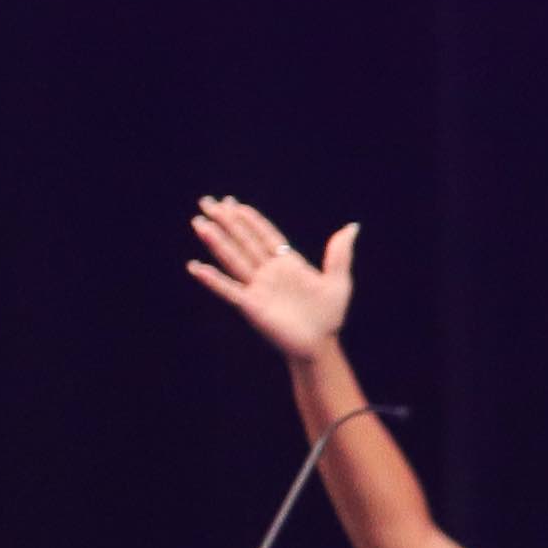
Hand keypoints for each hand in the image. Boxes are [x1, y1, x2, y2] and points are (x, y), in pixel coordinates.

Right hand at [184, 197, 356, 359]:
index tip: (232, 202)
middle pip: (243, 240)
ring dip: (216, 241)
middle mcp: (268, 271)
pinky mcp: (251, 305)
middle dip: (225, 221)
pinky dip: (212, 279)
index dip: (249, 218)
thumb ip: (339, 254)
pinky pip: (228, 289)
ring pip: (233, 258)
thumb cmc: (329, 315)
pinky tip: (195, 267)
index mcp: (287, 262)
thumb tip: (351, 227)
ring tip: (199, 223)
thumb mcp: (339, 281)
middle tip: (206, 202)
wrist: (320, 345)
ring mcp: (258, 287)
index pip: (264, 234)